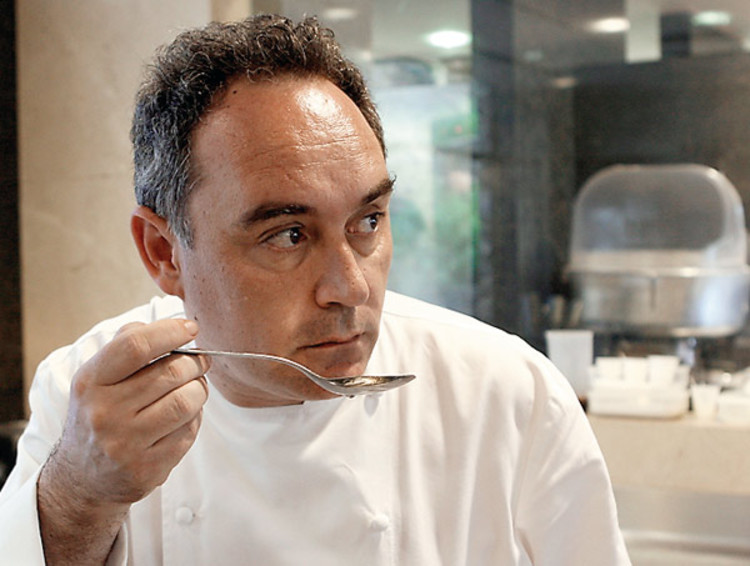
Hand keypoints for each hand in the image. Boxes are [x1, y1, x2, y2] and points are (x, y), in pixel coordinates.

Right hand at [37, 318, 209, 563]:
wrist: (82, 479)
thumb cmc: (99, 415)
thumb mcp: (97, 378)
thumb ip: (127, 344)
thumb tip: (171, 324)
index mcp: (91, 382)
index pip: (136, 346)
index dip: (171, 331)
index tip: (191, 328)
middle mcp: (105, 413)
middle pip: (172, 372)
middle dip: (196, 363)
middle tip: (200, 362)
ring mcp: (126, 443)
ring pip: (187, 401)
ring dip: (200, 389)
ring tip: (194, 388)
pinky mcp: (148, 467)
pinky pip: (190, 430)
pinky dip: (195, 418)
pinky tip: (183, 417)